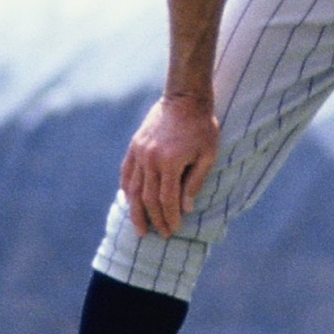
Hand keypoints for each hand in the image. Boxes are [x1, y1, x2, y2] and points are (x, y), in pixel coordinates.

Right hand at [120, 93, 218, 237]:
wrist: (185, 98)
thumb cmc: (202, 127)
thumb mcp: (207, 154)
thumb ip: (195, 181)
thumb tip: (185, 207)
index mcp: (169, 162)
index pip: (167, 199)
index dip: (170, 217)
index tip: (174, 230)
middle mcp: (150, 159)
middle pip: (147, 198)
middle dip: (154, 219)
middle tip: (160, 234)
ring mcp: (139, 151)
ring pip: (132, 188)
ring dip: (135, 210)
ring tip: (139, 227)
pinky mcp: (134, 145)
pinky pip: (126, 172)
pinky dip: (126, 188)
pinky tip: (129, 200)